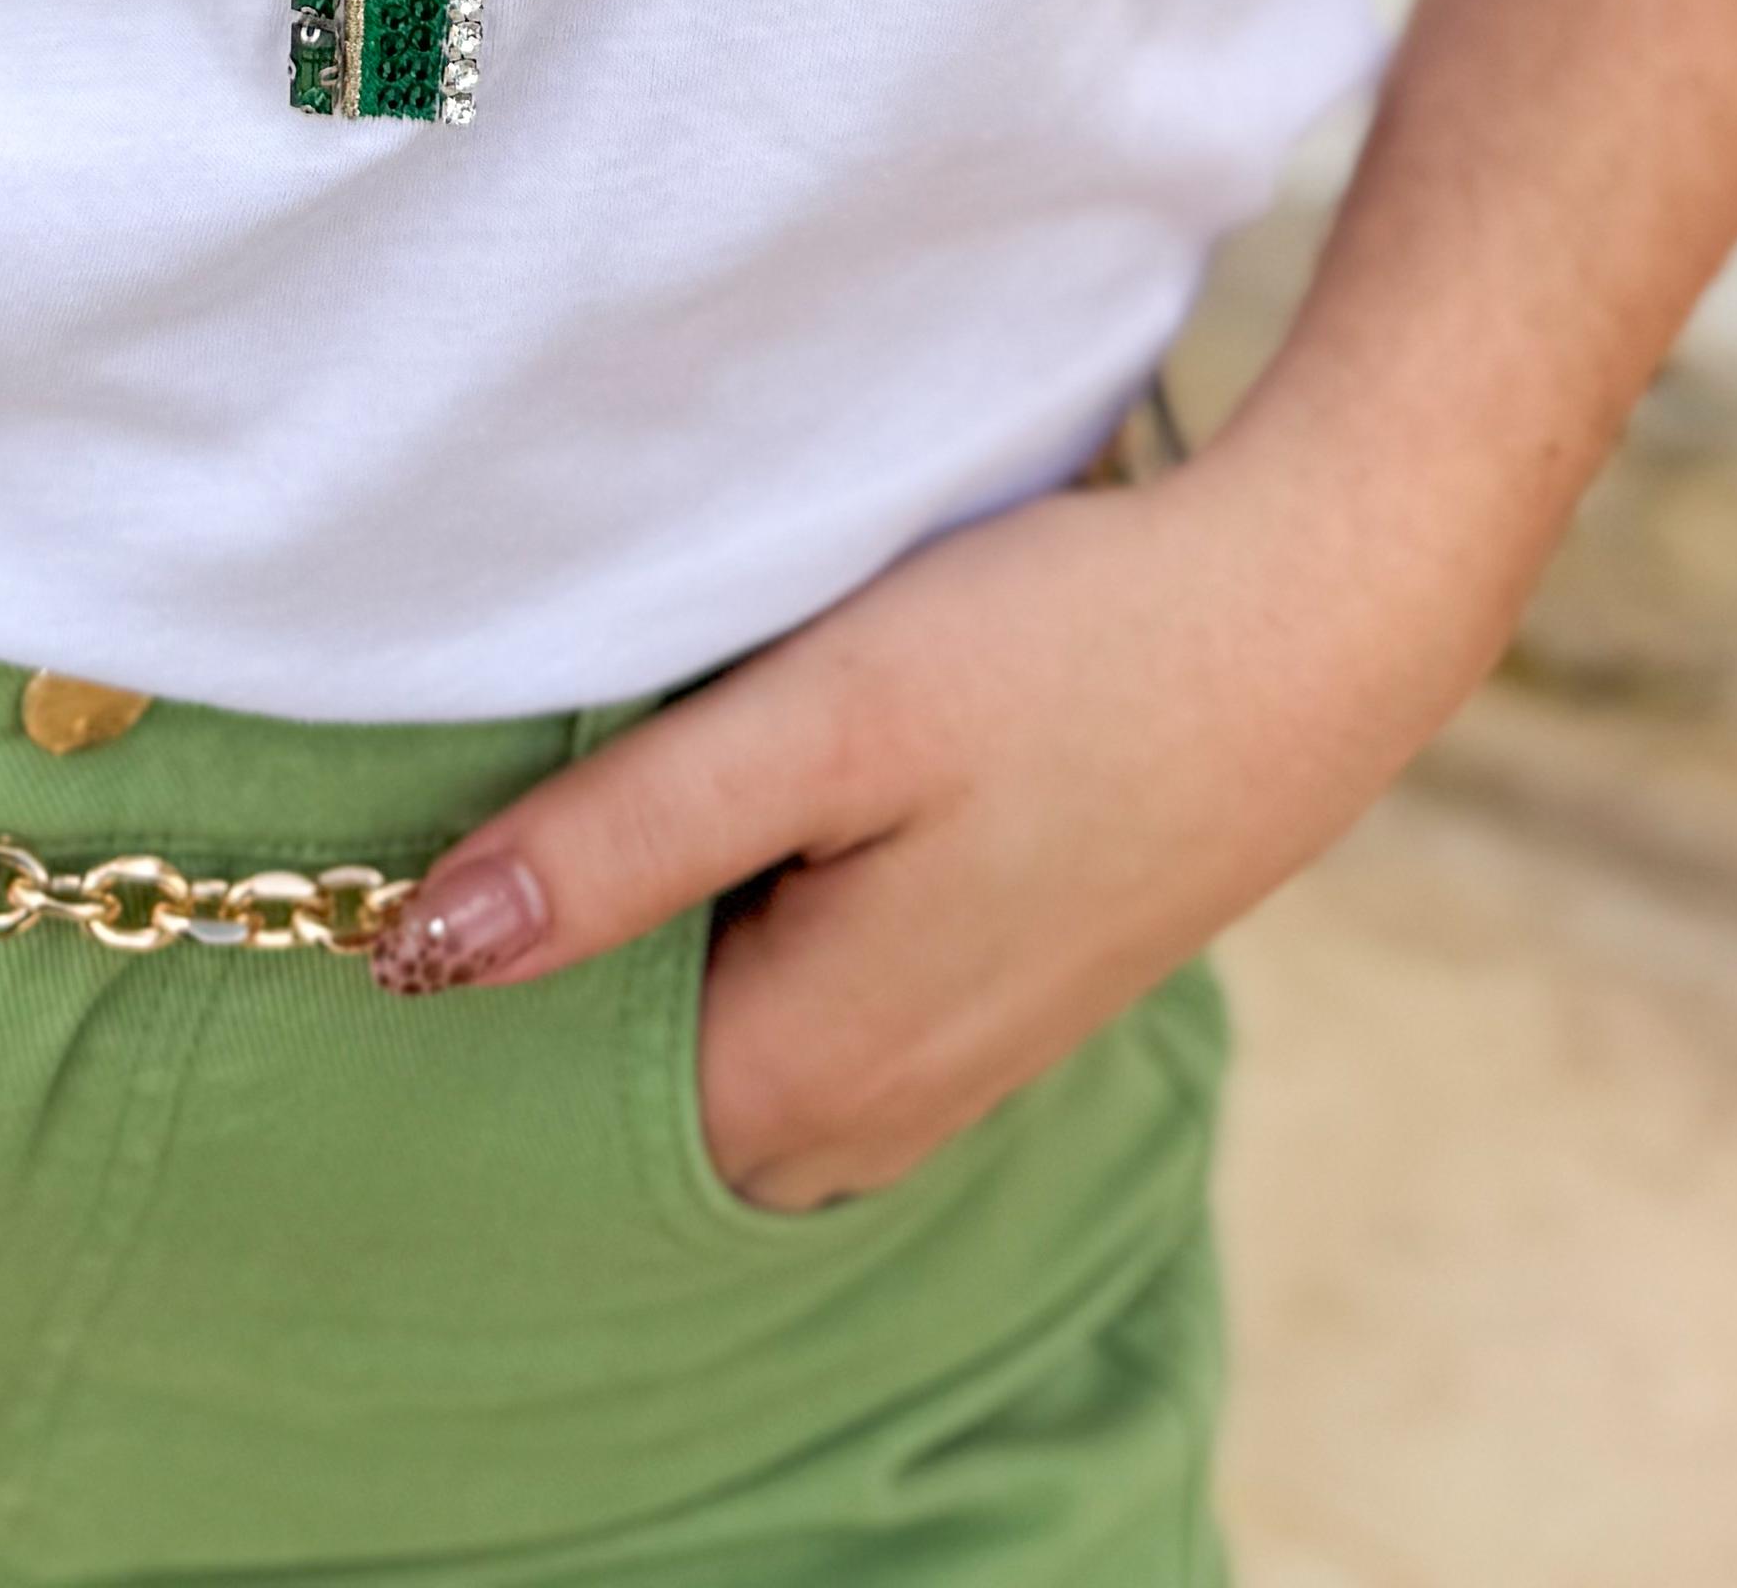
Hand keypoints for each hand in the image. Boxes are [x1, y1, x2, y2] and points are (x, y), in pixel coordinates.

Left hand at [370, 427, 1515, 1208]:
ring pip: (724, 1031)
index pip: (552, 1089)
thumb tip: (422, 949)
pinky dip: (761, 913)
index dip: (482, 963)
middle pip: (634, 1077)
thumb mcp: (823, 716)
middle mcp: (869, 1119)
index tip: (439, 832)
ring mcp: (942, 1068)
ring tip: (660, 766)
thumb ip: (624, 841)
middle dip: (570, 954)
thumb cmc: (1069, 648)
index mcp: (808, 1076)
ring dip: (676, 925)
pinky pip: (810, 996)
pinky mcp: (987, 995)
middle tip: (540, 774)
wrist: (1313, 617)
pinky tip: (775, 795)